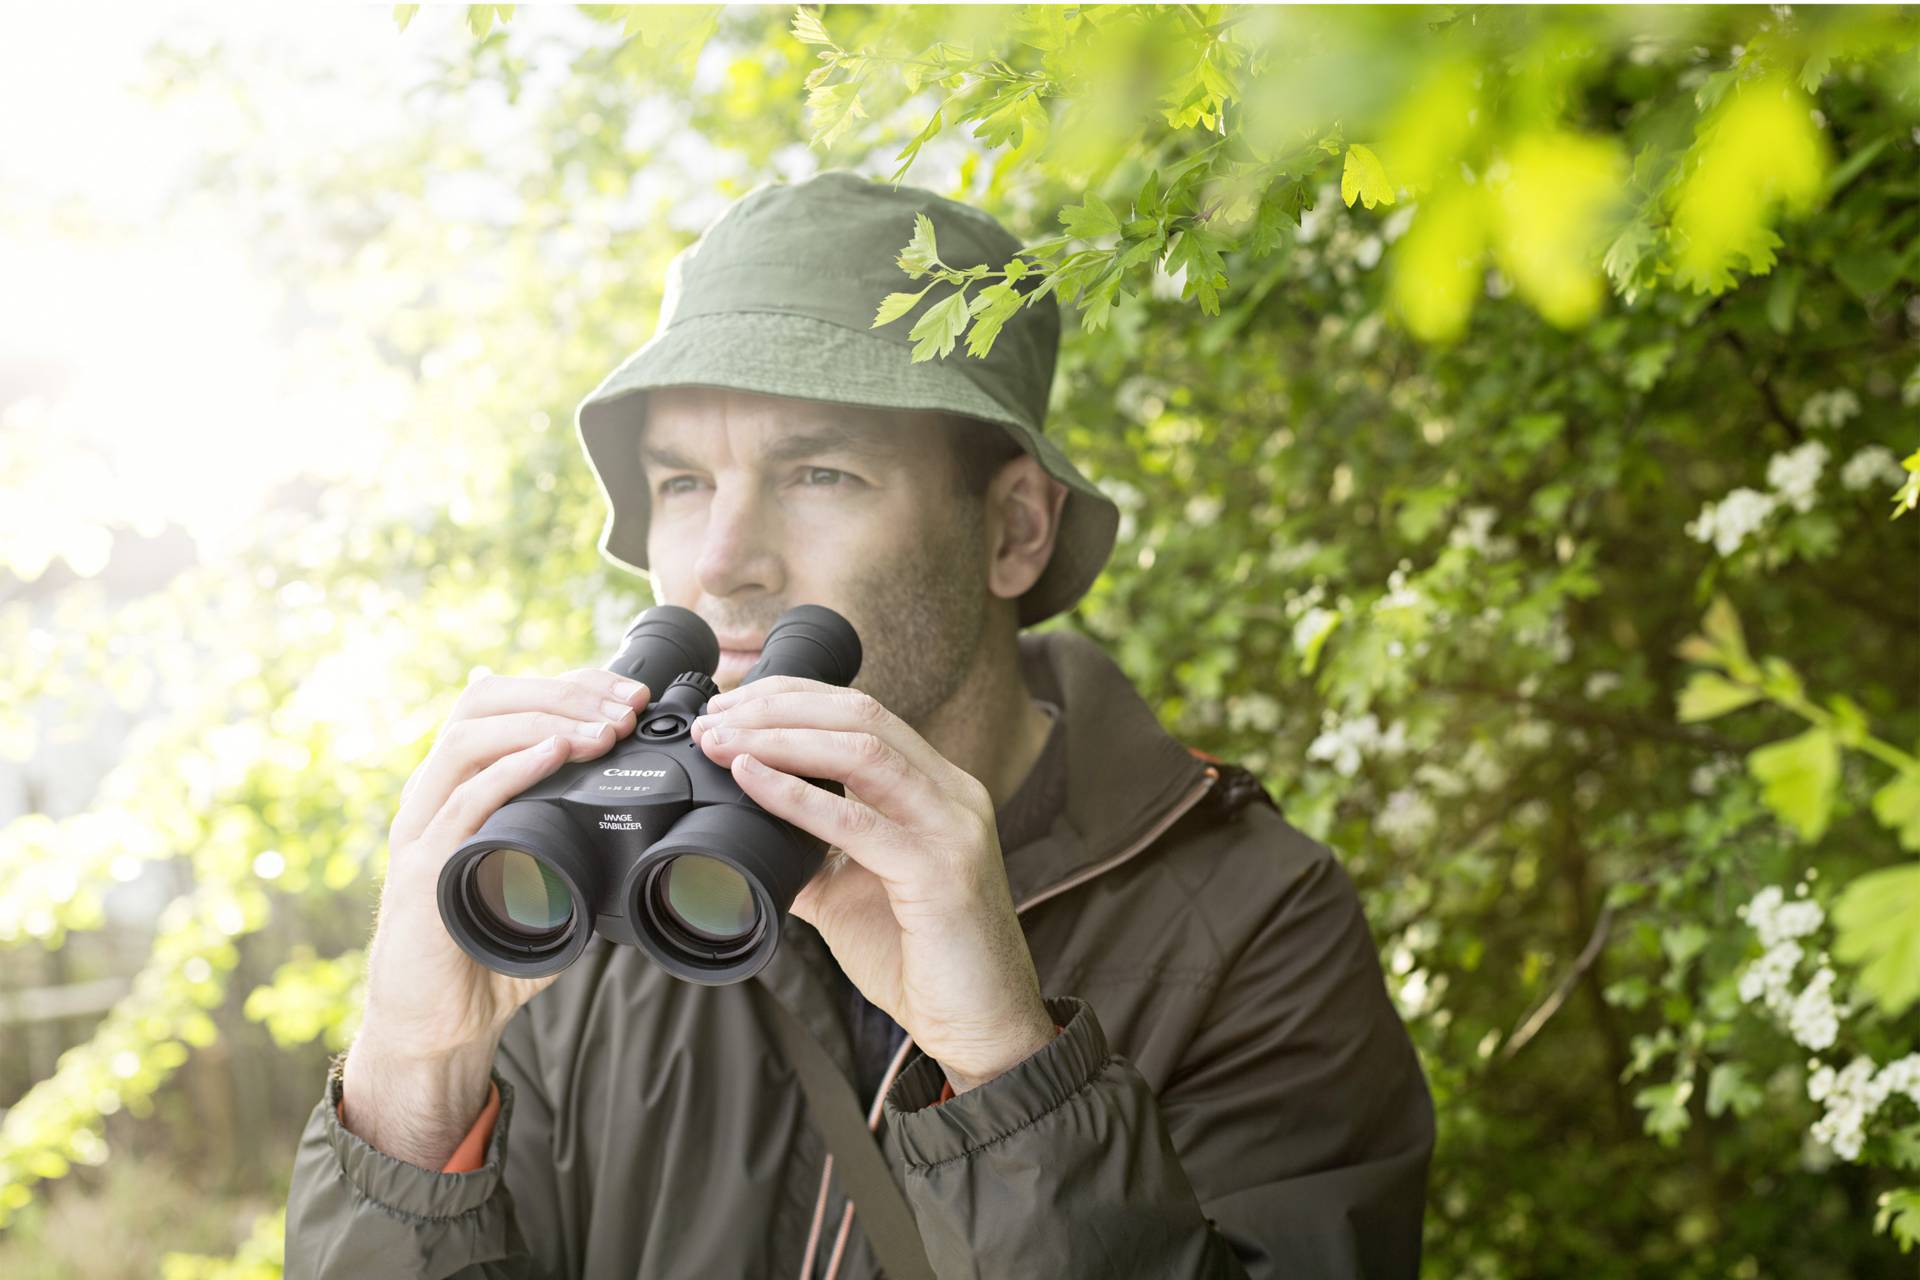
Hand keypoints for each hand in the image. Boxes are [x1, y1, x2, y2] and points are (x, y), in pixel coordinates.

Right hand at [360, 667, 654, 1058]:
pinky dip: (512, 769)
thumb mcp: (544, 883)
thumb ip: (577, 850)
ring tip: (604, 730)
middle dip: (562, 691)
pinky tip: (553, 754)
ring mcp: (424, 827)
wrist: (438, 1025)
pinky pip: (463, 802)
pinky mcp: (424, 869)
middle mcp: (435, 795)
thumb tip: (643, 832)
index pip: (507, 702)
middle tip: (627, 706)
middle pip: (484, 700)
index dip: (568, 686)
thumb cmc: (488, 952)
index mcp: (462, 786)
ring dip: (544, 721)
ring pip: (470, 737)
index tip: (629, 694)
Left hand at [691, 678, 1057, 1092]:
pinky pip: (858, 821)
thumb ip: (811, 852)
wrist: (980, 1026)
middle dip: (779, 706)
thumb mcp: (852, 891)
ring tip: (722, 741)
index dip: (794, 695)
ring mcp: (953, 828)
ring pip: (863, 750)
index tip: (733, 702)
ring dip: (780, 738)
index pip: (864, 712)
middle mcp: (953, 794)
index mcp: (938, 788)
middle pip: (862, 714)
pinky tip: (751, 780)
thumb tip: (747, 831)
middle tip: (715, 717)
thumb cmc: (923, 960)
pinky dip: (796, 796)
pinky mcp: (942, 873)